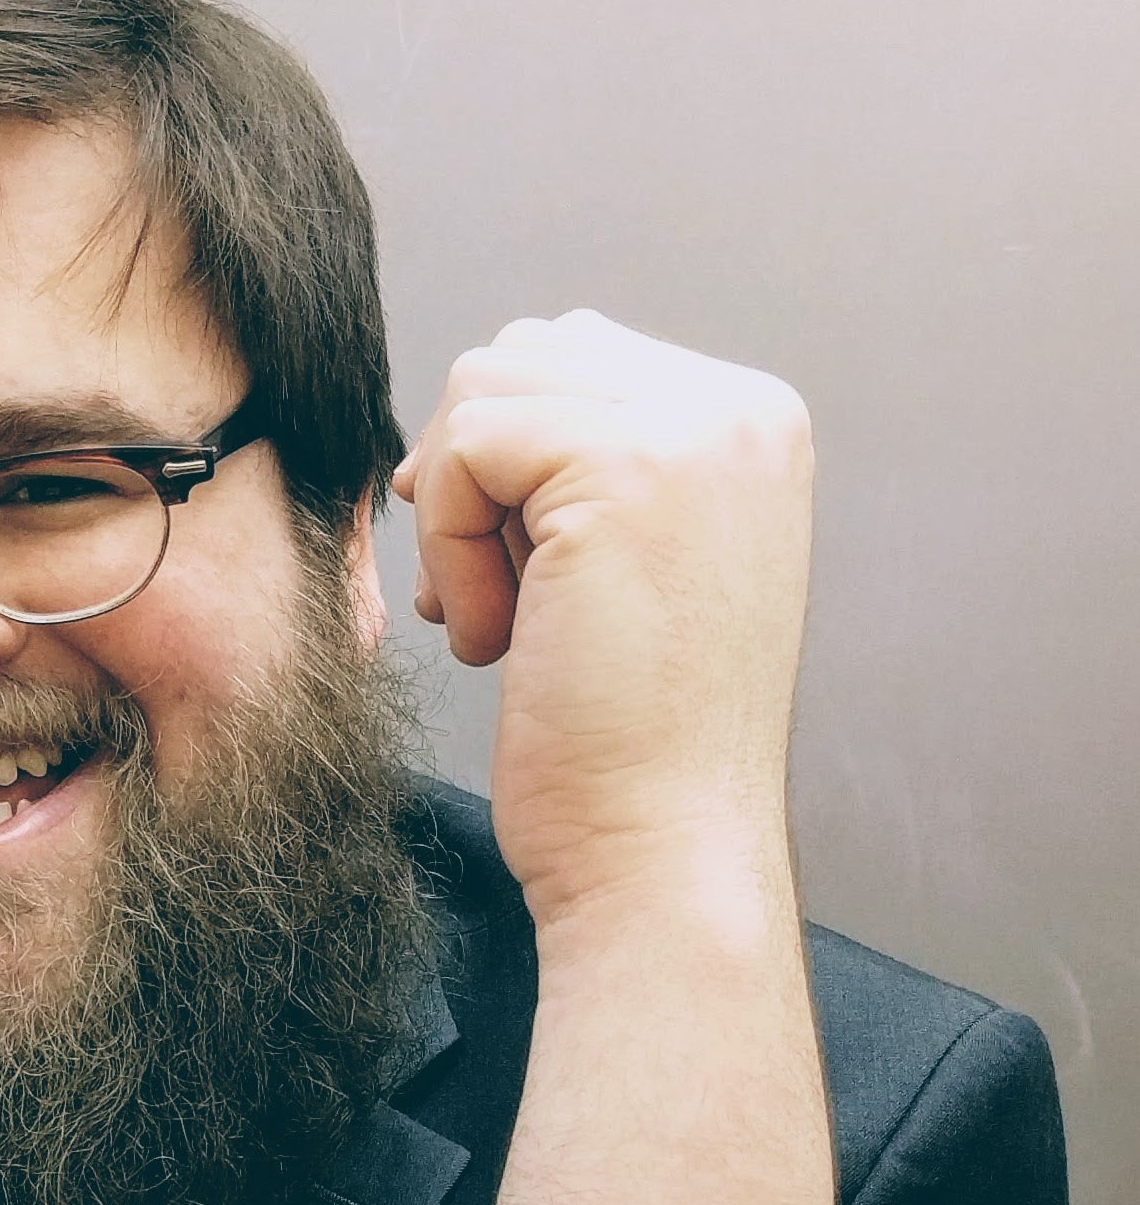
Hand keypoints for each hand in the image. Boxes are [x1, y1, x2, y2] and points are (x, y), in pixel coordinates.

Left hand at [392, 311, 814, 932]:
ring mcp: (694, 431)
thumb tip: (466, 418)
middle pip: (522, 356)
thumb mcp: (623, 569)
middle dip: (475, 479)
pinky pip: (466, 449)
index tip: (515, 580)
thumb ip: (581, 471)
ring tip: (502, 624)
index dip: (503, 466)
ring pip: (484, 390)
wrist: (664, 849)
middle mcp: (742, 410)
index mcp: (753, 425)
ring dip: (459, 517)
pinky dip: (451, 551)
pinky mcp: (626, 471)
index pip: (572, 359)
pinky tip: (498, 641)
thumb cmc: (627, 739)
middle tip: (493, 602)